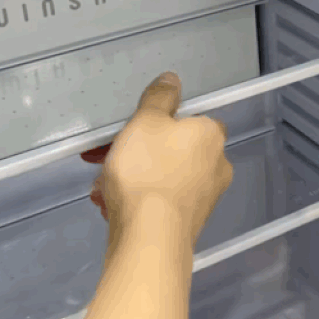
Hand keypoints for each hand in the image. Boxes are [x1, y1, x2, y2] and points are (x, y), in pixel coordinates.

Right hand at [81, 72, 232, 250]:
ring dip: (131, 177)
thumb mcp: (145, 122)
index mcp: (211, 136)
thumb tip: (173, 79)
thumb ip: (159, 98)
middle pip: (173, 149)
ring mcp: (204, 199)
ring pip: (162, 177)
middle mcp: (217, 166)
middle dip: (136, 152)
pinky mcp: (188, 225)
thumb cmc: (147, 171)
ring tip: (101, 186)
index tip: (131, 129)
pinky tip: (109, 205)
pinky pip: (159, 202)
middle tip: (106, 157)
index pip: (190, 118)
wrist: (150, 239)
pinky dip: (137, 200)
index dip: (159, 121)